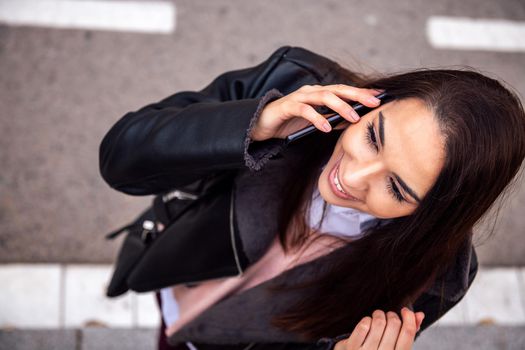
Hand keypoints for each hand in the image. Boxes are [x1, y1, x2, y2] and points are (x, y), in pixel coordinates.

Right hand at [249, 84, 382, 140]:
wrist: (262, 124)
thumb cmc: (289, 123)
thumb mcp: (315, 122)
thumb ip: (333, 119)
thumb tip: (354, 121)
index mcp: (318, 94)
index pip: (343, 90)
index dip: (361, 93)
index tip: (380, 97)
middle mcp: (310, 91)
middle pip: (337, 90)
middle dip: (357, 96)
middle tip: (374, 103)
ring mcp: (299, 97)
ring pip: (323, 97)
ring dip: (340, 107)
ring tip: (353, 117)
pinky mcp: (287, 106)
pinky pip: (304, 110)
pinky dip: (316, 118)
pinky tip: (326, 127)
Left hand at [334, 308, 424, 349]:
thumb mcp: (396, 347)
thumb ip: (410, 332)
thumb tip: (419, 314)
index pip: (408, 333)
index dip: (409, 317)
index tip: (405, 311)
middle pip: (394, 324)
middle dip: (392, 315)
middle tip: (388, 317)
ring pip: (378, 322)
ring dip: (378, 315)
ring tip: (377, 317)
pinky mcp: (352, 348)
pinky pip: (363, 326)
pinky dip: (366, 320)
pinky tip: (367, 323)